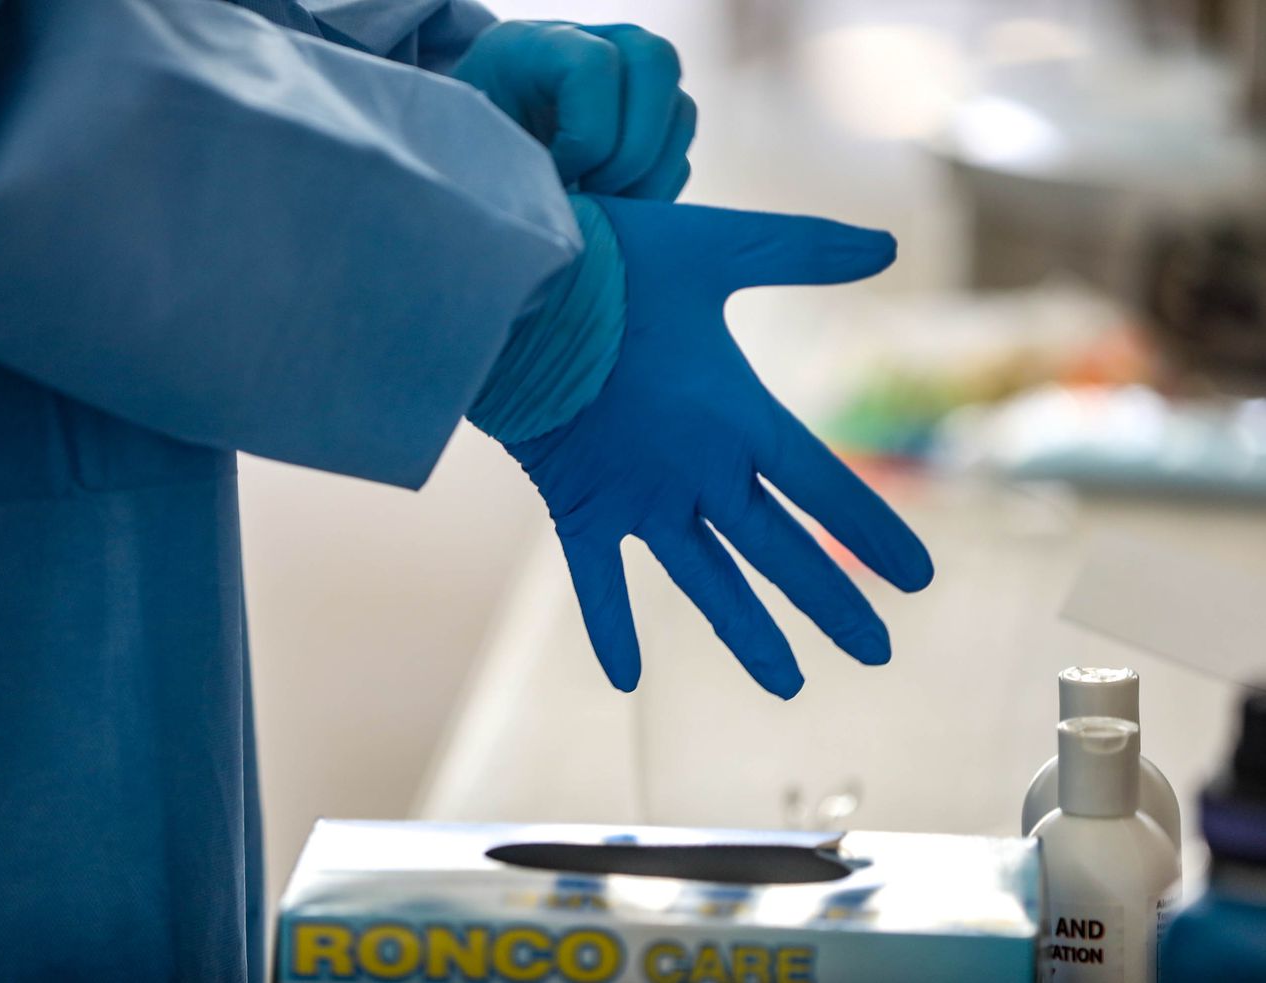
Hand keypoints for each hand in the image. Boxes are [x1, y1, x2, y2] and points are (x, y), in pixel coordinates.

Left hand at [451, 21, 694, 199]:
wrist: (482, 157)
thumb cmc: (472, 153)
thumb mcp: (481, 152)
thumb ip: (523, 172)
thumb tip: (580, 223)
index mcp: (541, 43)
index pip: (595, 65)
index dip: (586, 135)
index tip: (556, 174)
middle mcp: (601, 43)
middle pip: (657, 64)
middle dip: (632, 151)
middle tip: (596, 194)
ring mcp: (634, 82)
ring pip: (680, 113)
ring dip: (649, 177)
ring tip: (606, 209)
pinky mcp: (652, 124)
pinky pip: (679, 155)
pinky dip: (654, 192)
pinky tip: (615, 210)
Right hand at [503, 197, 933, 698]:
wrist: (514, 287)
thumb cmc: (617, 261)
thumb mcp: (720, 246)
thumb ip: (807, 250)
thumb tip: (888, 244)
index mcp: (739, 419)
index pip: (827, 491)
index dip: (876, 534)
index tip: (918, 579)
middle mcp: (698, 475)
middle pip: (780, 552)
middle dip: (832, 602)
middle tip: (877, 651)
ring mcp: (637, 501)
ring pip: (707, 582)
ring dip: (749, 634)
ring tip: (789, 686)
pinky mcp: (578, 506)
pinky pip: (597, 580)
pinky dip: (610, 626)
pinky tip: (624, 681)